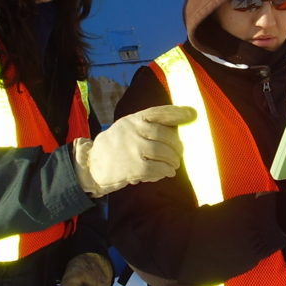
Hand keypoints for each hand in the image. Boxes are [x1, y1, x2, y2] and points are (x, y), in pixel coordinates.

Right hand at [72, 105, 196, 197]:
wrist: (92, 164)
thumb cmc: (116, 146)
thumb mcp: (127, 128)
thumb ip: (146, 126)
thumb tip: (176, 130)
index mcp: (133, 119)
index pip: (158, 112)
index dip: (177, 112)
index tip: (192, 114)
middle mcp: (133, 130)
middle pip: (166, 135)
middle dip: (177, 145)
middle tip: (180, 152)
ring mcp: (134, 148)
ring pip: (164, 152)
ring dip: (173, 159)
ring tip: (174, 164)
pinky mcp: (134, 166)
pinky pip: (158, 168)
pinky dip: (165, 171)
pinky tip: (167, 172)